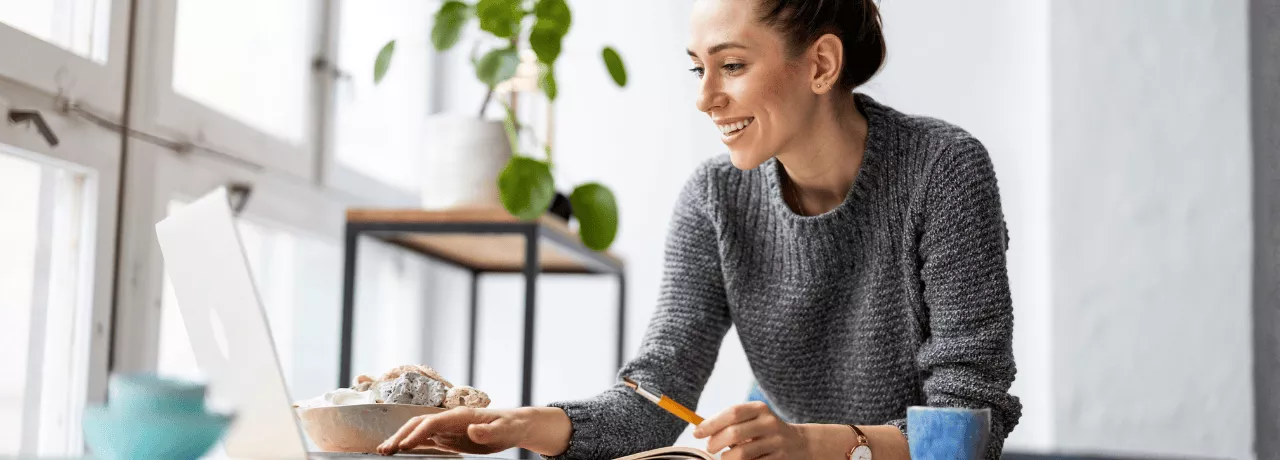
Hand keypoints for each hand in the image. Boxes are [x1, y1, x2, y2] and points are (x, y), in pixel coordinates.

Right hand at [377, 407, 527, 455]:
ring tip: (384, 451)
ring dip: (400, 439)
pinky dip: (410, 444)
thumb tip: (472, 429)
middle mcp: (449, 419)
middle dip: (400, 435)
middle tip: (384, 450)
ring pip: (418, 431)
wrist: (514, 425)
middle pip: (418, 424)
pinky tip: (399, 451)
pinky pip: (425, 440)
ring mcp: (447, 428)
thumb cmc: (509, 426)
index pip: (432, 422)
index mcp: (460, 416)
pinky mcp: (448, 437)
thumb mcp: (503, 430)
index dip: (418, 433)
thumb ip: (487, 431)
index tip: (404, 445)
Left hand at [692, 401, 810, 459]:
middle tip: (710, 448)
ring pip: (741, 453)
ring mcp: (776, 442)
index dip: (711, 423)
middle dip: (715, 443)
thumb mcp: (753, 419)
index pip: (732, 413)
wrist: (800, 443)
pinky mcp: (779, 459)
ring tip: (724, 457)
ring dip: (726, 458)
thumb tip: (700, 430)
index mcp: (759, 409)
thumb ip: (730, 422)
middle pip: (734, 433)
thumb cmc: (765, 431)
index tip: (696, 433)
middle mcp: (769, 423)